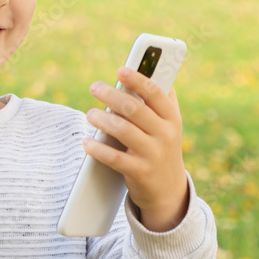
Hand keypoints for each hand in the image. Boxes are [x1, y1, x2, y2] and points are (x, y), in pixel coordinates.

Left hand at [82, 66, 188, 231]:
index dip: (138, 80)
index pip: (156, 93)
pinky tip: (86, 142)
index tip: (120, 70)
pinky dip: (97, 148)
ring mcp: (153, 154)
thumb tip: (144, 69)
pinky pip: (114, 158)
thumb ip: (158, 101)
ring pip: (123, 130)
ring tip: (90, 114)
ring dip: (102, 119)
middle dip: (111, 95)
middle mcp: (165, 134)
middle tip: (94, 87)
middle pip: (134, 109)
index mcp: (172, 118)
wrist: (169, 189)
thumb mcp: (167, 124)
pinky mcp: (140, 172)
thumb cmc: (161, 146)